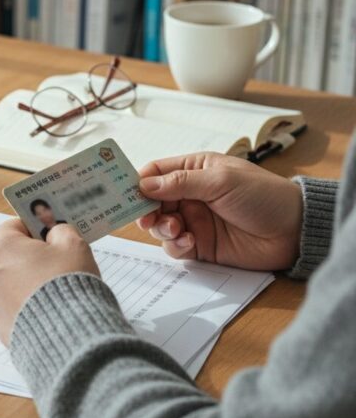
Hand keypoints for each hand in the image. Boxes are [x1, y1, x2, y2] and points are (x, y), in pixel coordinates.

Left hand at [0, 220, 98, 345]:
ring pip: (12, 283)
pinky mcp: (0, 325)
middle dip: (33, 256)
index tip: (53, 235)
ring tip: (57, 290)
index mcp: (1, 246)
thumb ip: (61, 231)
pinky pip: (15, 307)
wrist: (68, 335)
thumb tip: (54, 233)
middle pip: (11, 255)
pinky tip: (51, 310)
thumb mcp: (72, 245)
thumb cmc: (68, 283)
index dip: (36, 228)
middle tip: (59, 262)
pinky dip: (29, 305)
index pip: (15, 226)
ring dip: (30, 282)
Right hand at [136, 153, 302, 270]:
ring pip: (159, 225)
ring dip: (160, 228)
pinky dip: (175, 245)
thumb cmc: (263, 195)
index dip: (137, 181)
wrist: (294, 231)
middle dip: (145, 210)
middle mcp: (189, 194)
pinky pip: (174, 247)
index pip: (155, 172)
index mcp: (194, 170)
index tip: (124, 193)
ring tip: (175, 229)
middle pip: (151, 201)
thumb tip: (144, 184)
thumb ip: (180, 183)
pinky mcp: (200, 245)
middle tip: (146, 217)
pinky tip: (188, 242)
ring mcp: (193, 220)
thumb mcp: (220, 181)